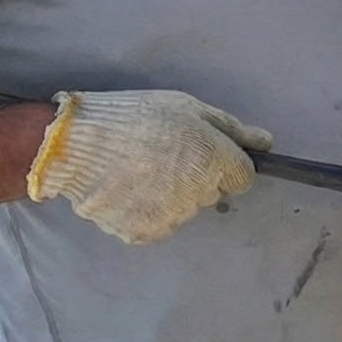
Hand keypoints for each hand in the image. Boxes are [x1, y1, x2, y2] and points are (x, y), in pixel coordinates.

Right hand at [25, 89, 272, 243]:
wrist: (75, 143)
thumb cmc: (135, 117)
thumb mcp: (188, 108)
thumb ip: (232, 129)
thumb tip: (267, 143)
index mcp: (217, 161)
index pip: (242, 178)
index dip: (222, 164)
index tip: (198, 153)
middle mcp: (201, 194)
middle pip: (212, 193)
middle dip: (195, 179)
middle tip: (159, 156)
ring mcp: (172, 217)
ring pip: (183, 210)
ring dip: (168, 196)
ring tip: (136, 171)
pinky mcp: (144, 233)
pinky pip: (155, 225)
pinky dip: (143, 212)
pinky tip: (124, 190)